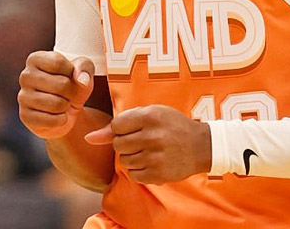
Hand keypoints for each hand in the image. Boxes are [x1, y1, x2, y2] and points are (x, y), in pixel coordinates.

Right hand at [18, 51, 94, 138]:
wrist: (67, 110)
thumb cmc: (73, 85)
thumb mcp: (83, 71)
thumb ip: (84, 68)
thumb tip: (81, 80)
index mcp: (35, 59)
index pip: (58, 63)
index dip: (72, 72)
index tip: (71, 76)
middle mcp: (25, 76)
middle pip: (61, 84)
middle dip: (73, 92)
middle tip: (69, 94)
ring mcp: (22, 97)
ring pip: (56, 104)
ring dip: (66, 106)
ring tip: (63, 103)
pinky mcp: (25, 116)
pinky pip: (52, 120)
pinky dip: (61, 120)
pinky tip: (57, 115)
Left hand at [84, 105, 210, 184]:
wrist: (201, 146)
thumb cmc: (172, 126)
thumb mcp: (151, 114)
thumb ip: (119, 123)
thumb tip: (89, 138)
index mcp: (150, 116)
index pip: (116, 126)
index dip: (123, 129)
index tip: (136, 129)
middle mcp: (152, 136)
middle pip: (118, 144)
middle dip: (126, 143)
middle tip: (143, 141)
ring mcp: (155, 157)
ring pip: (124, 160)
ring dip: (133, 157)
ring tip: (149, 151)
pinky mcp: (158, 174)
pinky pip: (134, 175)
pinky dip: (140, 170)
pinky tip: (152, 162)